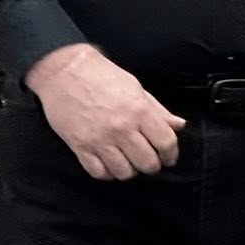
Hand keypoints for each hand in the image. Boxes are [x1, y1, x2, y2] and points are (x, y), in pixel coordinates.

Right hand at [25, 44, 185, 180]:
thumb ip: (159, 110)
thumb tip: (180, 125)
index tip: (169, 158)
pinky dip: (108, 173)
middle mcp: (121, 128)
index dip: (171, 154)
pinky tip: (110, 165)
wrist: (64, 71)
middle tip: (150, 161)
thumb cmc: (103, 76)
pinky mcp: (79, 146)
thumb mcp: (137, 88)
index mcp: (139, 111)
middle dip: (153, 166)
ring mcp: (99, 139)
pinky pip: (98, 172)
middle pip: (147, 162)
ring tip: (130, 163)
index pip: (165, 142)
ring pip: (124, 172)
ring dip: (130, 171)